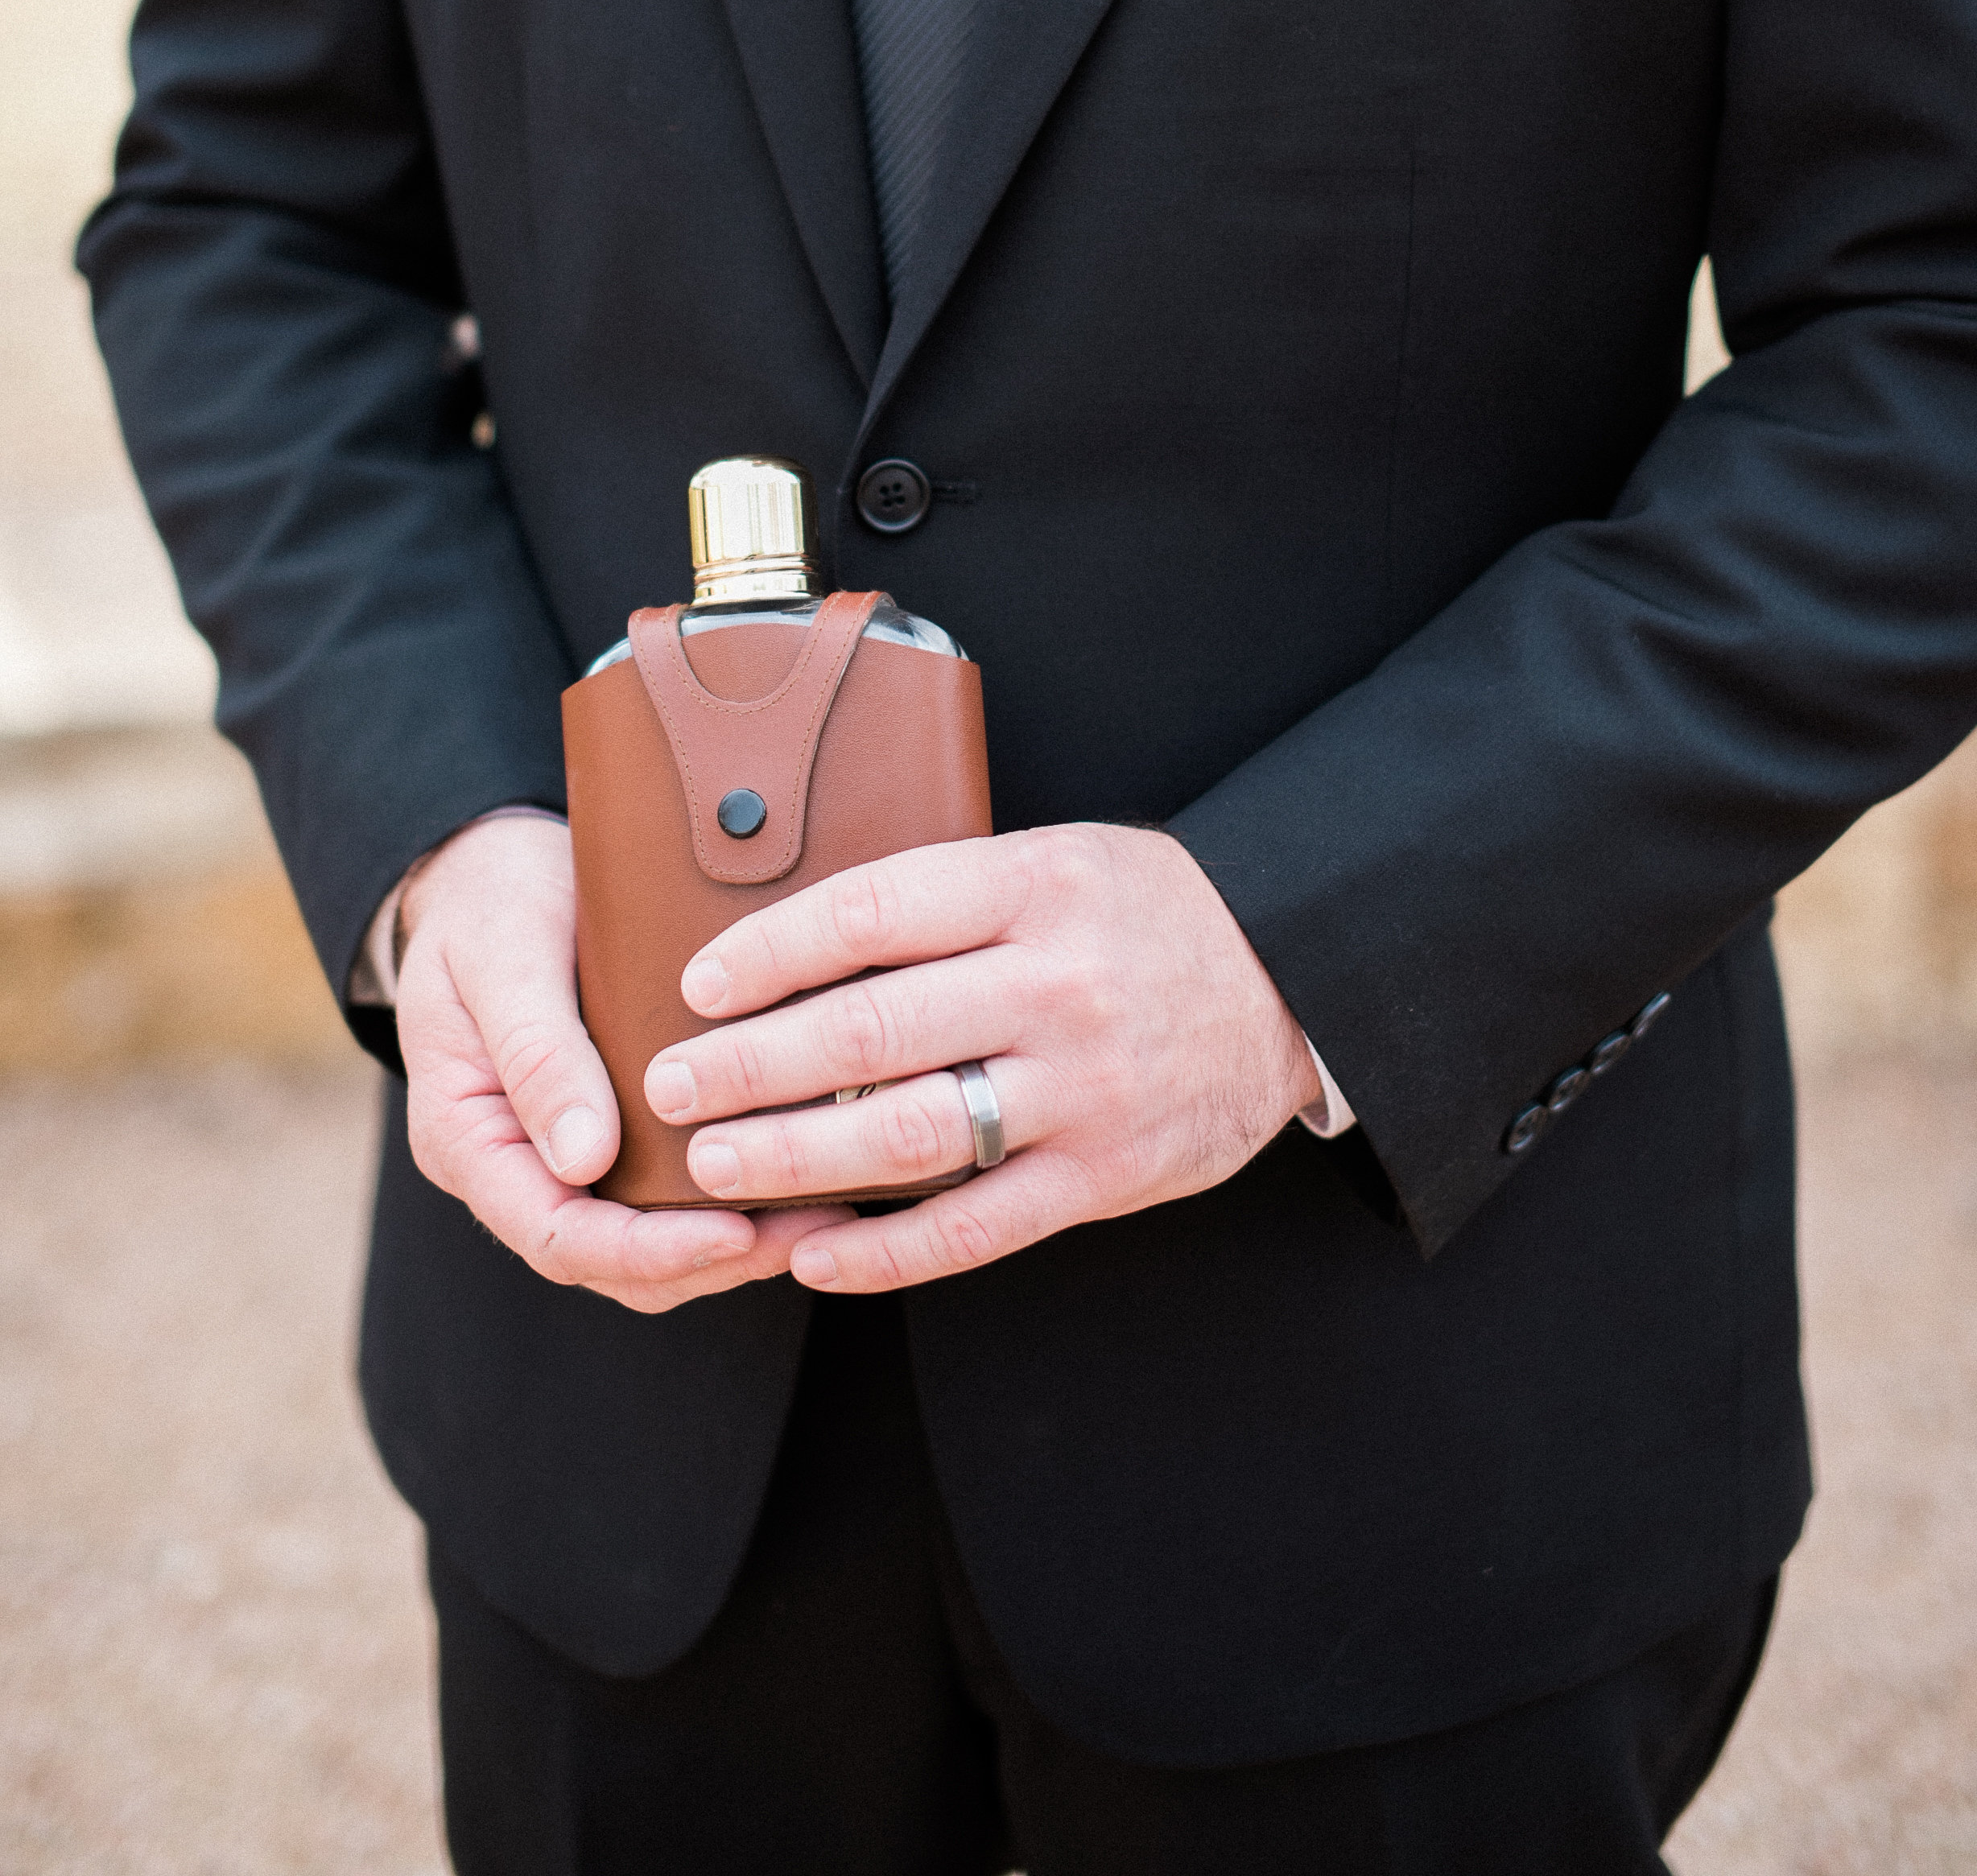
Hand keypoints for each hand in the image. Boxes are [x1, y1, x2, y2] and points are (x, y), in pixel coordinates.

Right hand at [395, 813, 846, 1312]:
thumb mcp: (502, 957)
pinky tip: (791, 1173)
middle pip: (610, 1261)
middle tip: (806, 1235)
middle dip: (707, 1260)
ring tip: (818, 1221)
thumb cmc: (488, 904)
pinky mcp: (607, 1131)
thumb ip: (536, 1052)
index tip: (732, 1232)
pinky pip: (660, 1192)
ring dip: (729, 1244)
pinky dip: (723, 1195)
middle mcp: (514, 1166)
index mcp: (466, 1138)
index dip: (647, 1251)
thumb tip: (584, 1158)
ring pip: (644, 1242)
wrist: (486, 868)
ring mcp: (560, 1154)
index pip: (556, 1235)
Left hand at [644, 824, 1322, 1293]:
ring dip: (793, 1159)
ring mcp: (1081, 1090)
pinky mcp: (1103, 1175)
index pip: (873, 913)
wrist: (1292, 978)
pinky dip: (883, 1252)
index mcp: (1035, 888)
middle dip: (751, 1066)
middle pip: (871, 1033)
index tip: (696, 981)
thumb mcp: (1055, 860)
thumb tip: (792, 937)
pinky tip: (812, 1255)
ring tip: (711, 1164)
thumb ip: (946, 897)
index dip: (772, 951)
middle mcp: (1055, 987)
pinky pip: (974, 1228)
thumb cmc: (1142, 911)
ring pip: (908, 1136)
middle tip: (671, 1085)